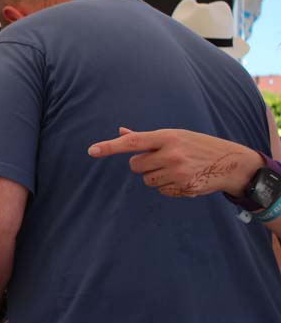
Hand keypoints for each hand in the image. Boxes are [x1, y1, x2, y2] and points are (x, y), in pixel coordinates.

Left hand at [88, 127, 262, 197]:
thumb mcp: (174, 135)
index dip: (110, 146)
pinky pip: (161, 190)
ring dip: (155, 176)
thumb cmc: (196, 145)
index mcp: (167, 137)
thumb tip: (121, 131)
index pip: (132, 141)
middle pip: (136, 165)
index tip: (92, 150)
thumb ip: (145, 137)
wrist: (230, 162)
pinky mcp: (185, 187)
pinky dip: (168, 186)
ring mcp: (179, 172)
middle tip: (160, 159)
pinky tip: (183, 178)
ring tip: (175, 168)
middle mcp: (172, 154)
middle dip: (143, 164)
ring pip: (147, 180)